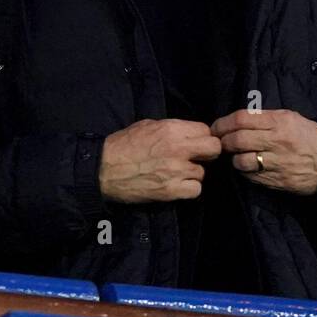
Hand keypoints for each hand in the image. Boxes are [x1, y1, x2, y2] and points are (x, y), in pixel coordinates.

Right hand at [98, 119, 220, 202]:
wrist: (103, 170)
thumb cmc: (122, 145)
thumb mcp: (148, 126)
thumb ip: (172, 128)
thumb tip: (188, 133)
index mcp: (172, 129)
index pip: (205, 130)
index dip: (201, 137)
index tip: (194, 143)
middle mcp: (178, 149)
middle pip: (214, 149)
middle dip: (207, 153)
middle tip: (196, 158)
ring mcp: (176, 171)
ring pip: (203, 173)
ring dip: (192, 174)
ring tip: (177, 173)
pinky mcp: (171, 191)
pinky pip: (195, 190)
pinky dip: (188, 190)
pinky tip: (177, 185)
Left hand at [210, 109, 316, 195]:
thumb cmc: (310, 137)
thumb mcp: (292, 118)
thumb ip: (266, 118)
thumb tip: (237, 120)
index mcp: (280, 121)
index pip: (241, 119)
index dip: (223, 123)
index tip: (216, 127)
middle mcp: (277, 141)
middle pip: (237, 140)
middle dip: (223, 142)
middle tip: (220, 143)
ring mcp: (277, 163)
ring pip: (241, 161)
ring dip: (233, 159)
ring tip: (235, 156)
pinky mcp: (277, 180)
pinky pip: (251, 177)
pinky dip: (244, 172)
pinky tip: (247, 168)